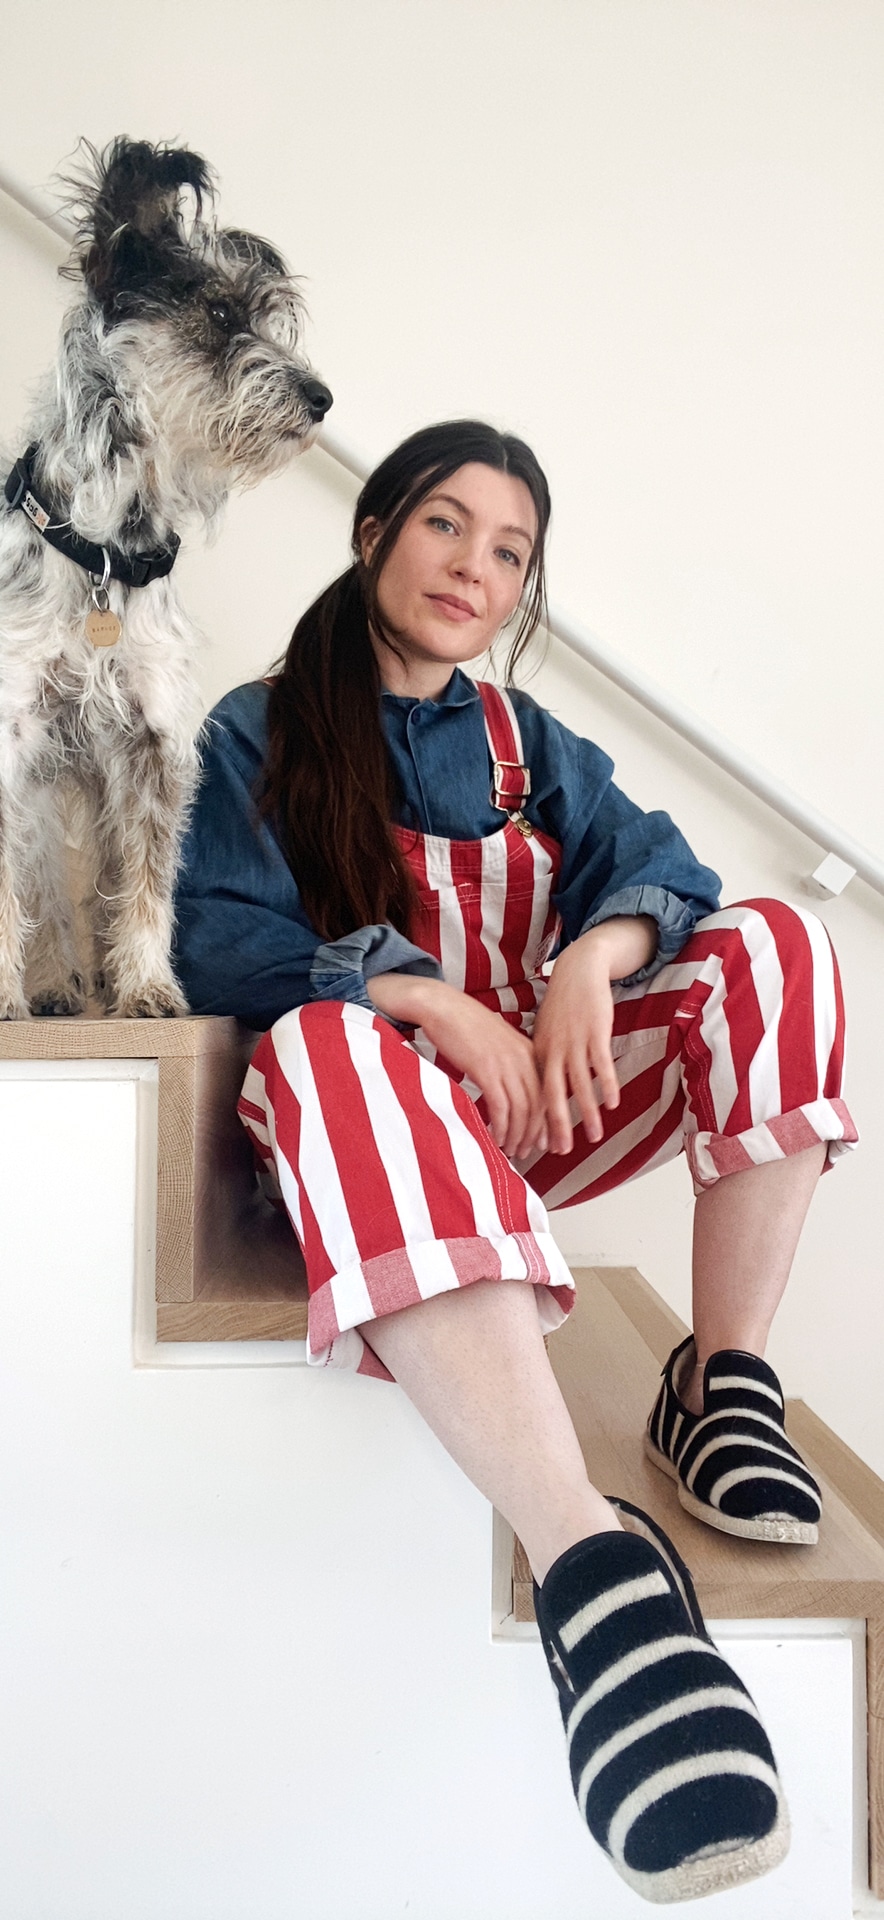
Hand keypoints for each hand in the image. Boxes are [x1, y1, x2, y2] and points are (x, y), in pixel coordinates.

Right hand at [366, 973, 547, 1159]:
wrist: (442, 1006)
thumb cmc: (465, 1026)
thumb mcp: (498, 1043)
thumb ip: (511, 1065)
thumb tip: (514, 1093)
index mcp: (529, 1051)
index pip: (548, 1094)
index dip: (548, 1122)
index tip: (546, 1142)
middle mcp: (524, 1058)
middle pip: (538, 1105)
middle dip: (535, 1135)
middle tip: (528, 1153)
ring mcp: (507, 1063)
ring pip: (522, 1110)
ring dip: (517, 1136)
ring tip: (511, 1151)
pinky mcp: (487, 1069)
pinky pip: (501, 1108)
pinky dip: (500, 1128)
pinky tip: (495, 1139)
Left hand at [532, 916, 656, 1153]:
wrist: (579, 969)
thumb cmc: (564, 1004)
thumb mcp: (546, 1031)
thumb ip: (545, 1059)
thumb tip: (545, 1088)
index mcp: (538, 1052)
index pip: (537, 1093)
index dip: (539, 1120)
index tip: (541, 1144)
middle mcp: (553, 1049)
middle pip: (552, 1094)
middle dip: (557, 1126)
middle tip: (562, 1151)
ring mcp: (575, 1040)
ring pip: (579, 1084)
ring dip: (586, 1112)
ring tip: (595, 1135)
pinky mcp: (595, 1031)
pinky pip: (601, 1064)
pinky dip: (606, 1084)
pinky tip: (612, 1103)